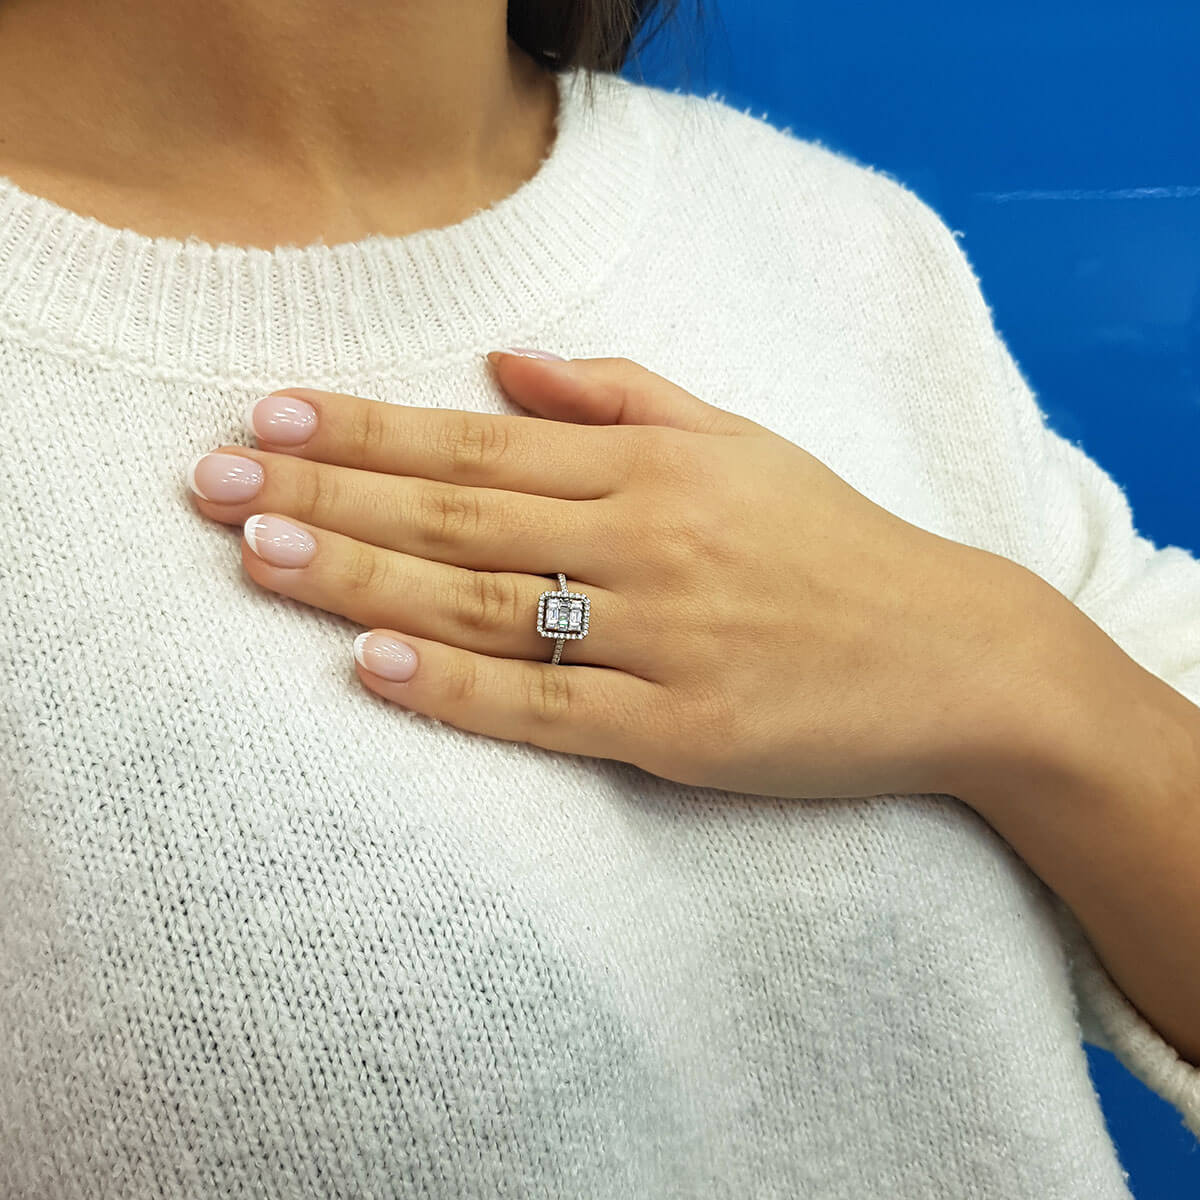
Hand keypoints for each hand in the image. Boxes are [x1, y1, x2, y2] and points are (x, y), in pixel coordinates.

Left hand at [186, 352, 1040, 799]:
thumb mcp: (742, 443)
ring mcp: (663, 640)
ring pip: (484, 604)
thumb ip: (624, 396)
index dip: (367, 431)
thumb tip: (504, 364)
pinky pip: (547, 708)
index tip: (269, 418)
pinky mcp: (681, 731)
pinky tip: (372, 666)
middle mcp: (649, 542)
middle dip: (326, 497)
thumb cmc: (837, 543)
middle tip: (212, 484)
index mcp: (657, 468)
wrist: (955, 655)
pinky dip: (457, 688)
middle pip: (457, 515)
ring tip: (256, 557)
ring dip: (360, 579)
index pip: (479, 442)